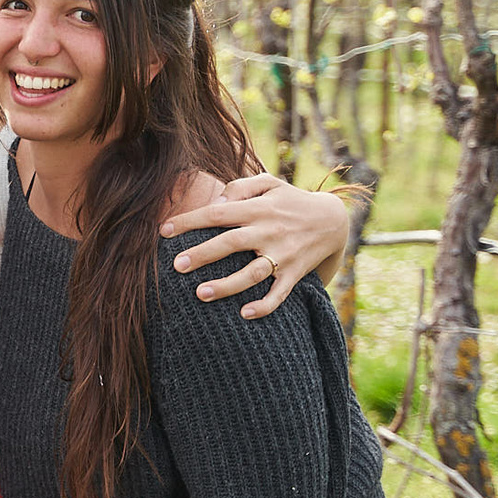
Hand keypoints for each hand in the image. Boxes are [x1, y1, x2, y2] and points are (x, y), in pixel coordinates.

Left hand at [158, 173, 353, 319]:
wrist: (333, 220)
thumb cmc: (290, 201)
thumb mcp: (270, 183)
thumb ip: (241, 186)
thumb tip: (218, 201)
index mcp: (259, 209)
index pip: (218, 213)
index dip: (190, 221)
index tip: (164, 231)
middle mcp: (269, 231)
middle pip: (232, 243)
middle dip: (203, 254)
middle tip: (176, 265)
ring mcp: (283, 254)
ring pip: (253, 273)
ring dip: (228, 285)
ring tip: (201, 294)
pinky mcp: (295, 273)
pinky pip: (280, 294)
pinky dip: (265, 305)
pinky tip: (245, 314)